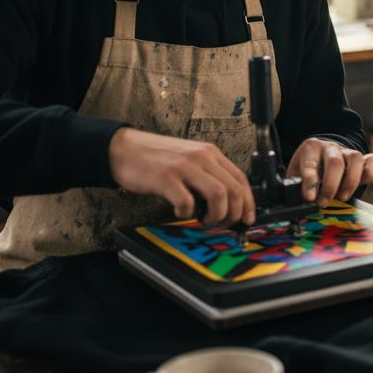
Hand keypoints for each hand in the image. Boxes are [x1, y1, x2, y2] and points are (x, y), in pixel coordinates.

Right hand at [108, 127, 253, 224]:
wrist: (123, 148)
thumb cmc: (156, 158)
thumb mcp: (189, 159)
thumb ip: (207, 174)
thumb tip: (226, 202)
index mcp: (209, 153)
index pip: (241, 179)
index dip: (249, 202)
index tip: (247, 218)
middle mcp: (201, 157)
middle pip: (233, 190)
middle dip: (234, 214)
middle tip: (222, 224)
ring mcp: (184, 167)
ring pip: (218, 195)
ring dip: (216, 215)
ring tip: (204, 220)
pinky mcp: (166, 178)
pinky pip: (187, 202)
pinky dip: (187, 214)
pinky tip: (181, 212)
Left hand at [286, 138, 372, 206]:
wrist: (321, 155)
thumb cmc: (307, 169)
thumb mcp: (296, 175)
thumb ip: (296, 186)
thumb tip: (295, 203)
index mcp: (310, 149)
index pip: (310, 164)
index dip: (310, 182)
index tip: (310, 198)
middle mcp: (329, 147)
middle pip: (335, 163)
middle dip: (331, 186)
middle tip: (324, 203)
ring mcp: (347, 151)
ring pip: (355, 159)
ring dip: (350, 182)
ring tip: (342, 197)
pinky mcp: (362, 158)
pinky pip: (372, 160)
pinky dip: (371, 171)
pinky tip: (362, 183)